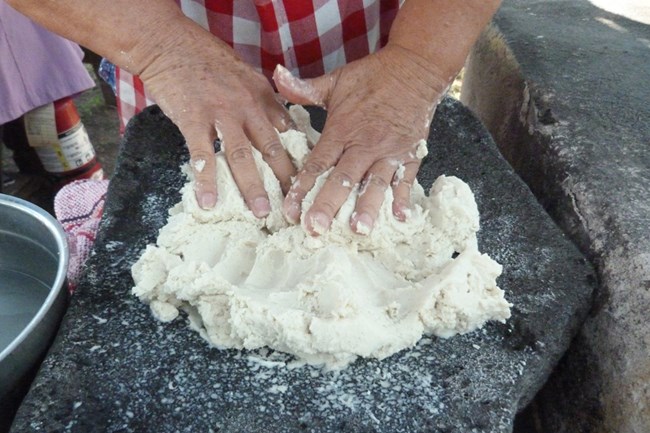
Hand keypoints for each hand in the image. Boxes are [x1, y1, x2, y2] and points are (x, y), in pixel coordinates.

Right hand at [137, 18, 294, 214]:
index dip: (299, 158)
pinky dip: (206, 180)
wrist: (170, 43)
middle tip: (292, 206)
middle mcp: (247, 106)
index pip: (288, 132)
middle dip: (284, 180)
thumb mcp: (247, 75)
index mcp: (262, 97)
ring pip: (242, 156)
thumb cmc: (207, 60)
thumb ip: (264, 101)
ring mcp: (221, 113)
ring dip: (253, 187)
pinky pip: (203, 155)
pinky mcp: (193, 119)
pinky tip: (208, 201)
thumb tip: (282, 126)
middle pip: (271, 148)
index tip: (307, 181)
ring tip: (260, 212)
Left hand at [274, 45, 448, 234]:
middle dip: (328, 205)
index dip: (302, 187)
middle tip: (316, 228)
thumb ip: (304, 88)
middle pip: (343, 179)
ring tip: (358, 229)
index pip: (318, 162)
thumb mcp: (335, 80)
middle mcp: (364, 144)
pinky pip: (406, 179)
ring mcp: (389, 151)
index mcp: (342, 129)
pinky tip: (399, 218)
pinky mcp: (411, 154)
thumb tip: (275, 76)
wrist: (416, 67)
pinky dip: (403, 198)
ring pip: (375, 183)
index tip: (289, 210)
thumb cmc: (372, 76)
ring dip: (367, 207)